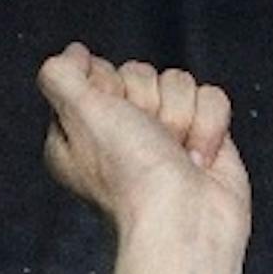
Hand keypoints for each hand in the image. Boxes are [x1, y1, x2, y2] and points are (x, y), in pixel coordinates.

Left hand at [37, 43, 249, 273]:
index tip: (110, 114)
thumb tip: (72, 53)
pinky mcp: (199, 136)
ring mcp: (160, 134)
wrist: (185, 220)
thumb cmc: (130, 174)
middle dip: (147, 99)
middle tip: (144, 138)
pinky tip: (197, 159)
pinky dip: (209, 125)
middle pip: (139, 72)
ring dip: (180, 115)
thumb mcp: (80, 116)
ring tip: (173, 153)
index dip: (107, 85)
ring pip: (178, 81)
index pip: (94, 72)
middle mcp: (116, 131)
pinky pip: (211, 96)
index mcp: (77, 130)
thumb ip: (61, 77)